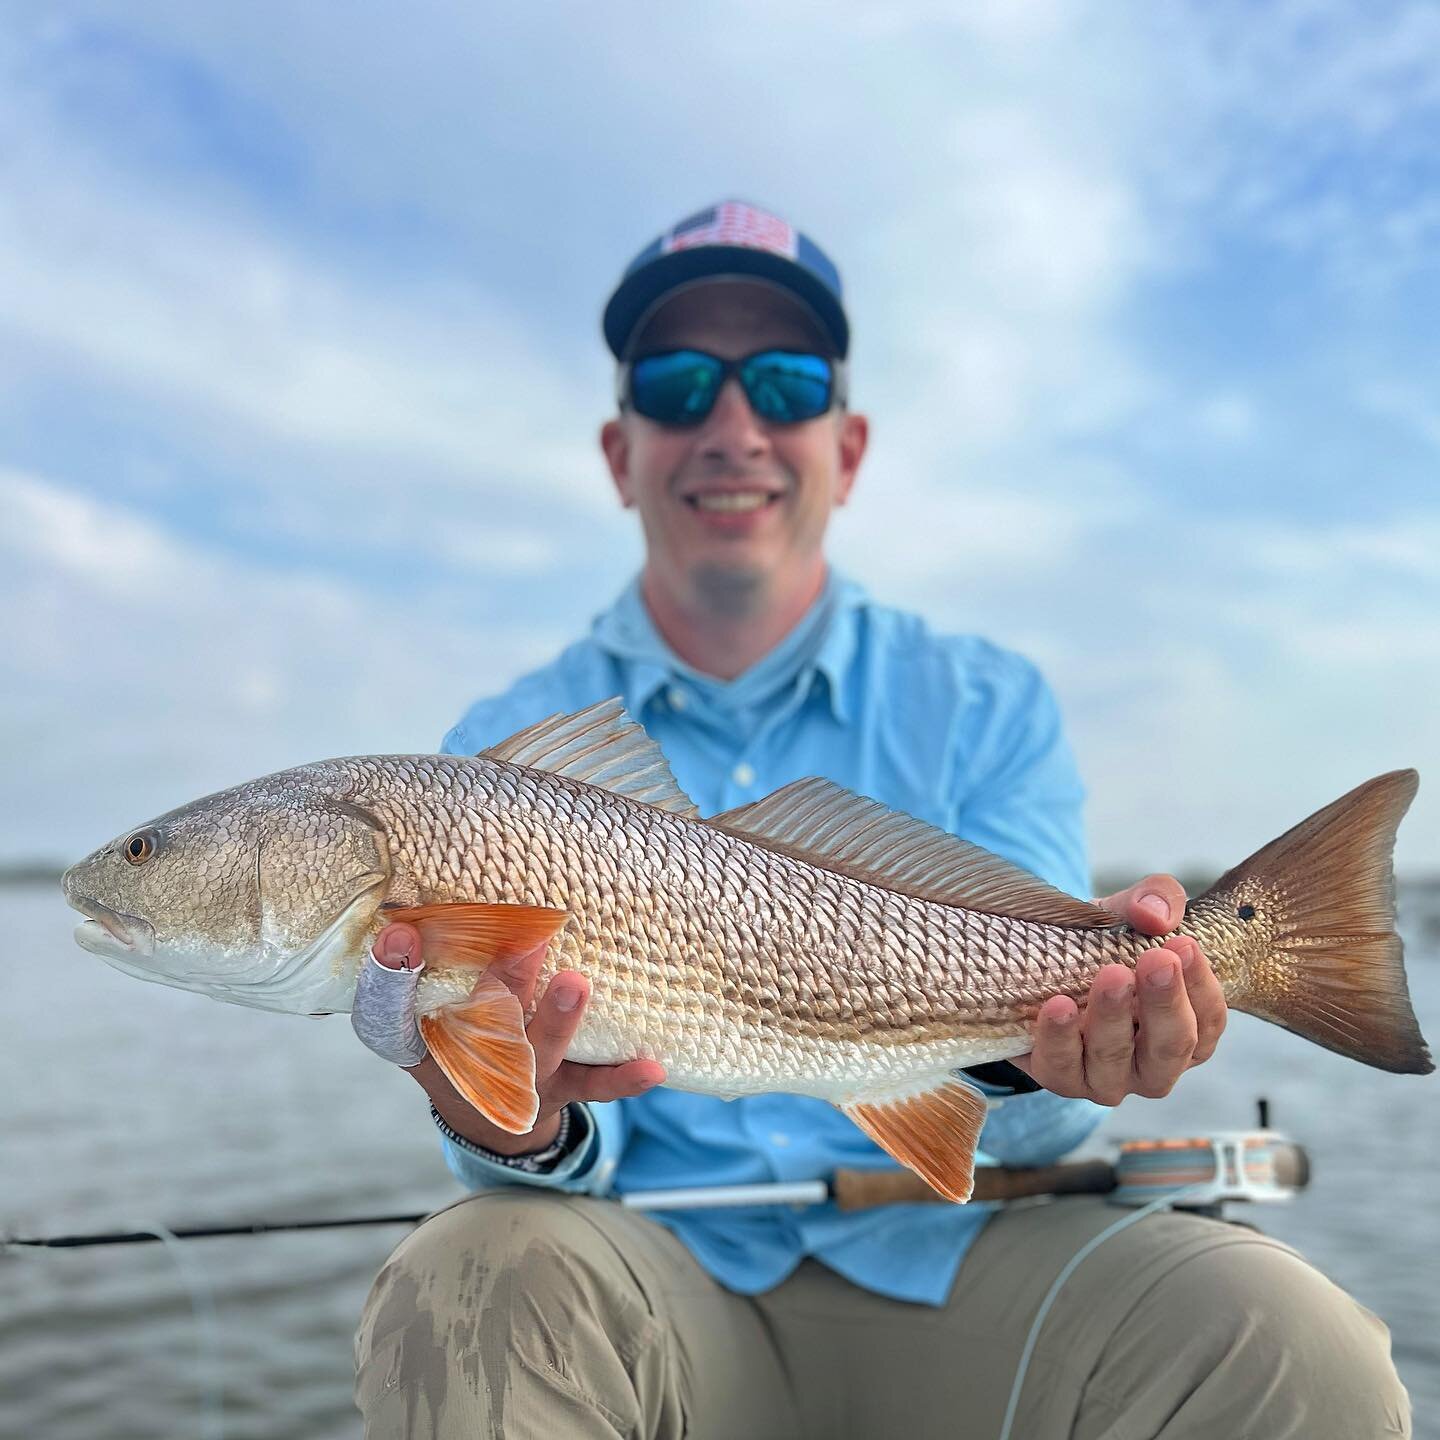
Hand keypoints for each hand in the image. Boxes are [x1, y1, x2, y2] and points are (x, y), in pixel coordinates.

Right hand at [362, 923, 665, 1154]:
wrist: (485, 1108)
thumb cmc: (453, 1033)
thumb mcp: (420, 1006)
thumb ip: (416, 962)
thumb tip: (408, 904)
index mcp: (425, 1036)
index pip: (391, 1010)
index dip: (391, 975)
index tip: (399, 935)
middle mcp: (472, 1058)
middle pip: (482, 1022)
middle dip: (503, 983)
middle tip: (523, 944)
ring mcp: (521, 1077)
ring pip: (540, 1050)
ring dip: (558, 1020)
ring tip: (576, 984)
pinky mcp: (563, 1088)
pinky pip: (594, 1086)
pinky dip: (623, 1078)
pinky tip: (652, 1066)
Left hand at [1011, 875, 1227, 1103]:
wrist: (1035, 964)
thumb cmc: (1099, 945)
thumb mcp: (1128, 913)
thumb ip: (1154, 900)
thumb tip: (1155, 912)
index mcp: (1184, 1030)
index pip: (1208, 1021)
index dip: (1200, 986)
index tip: (1184, 945)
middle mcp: (1151, 1065)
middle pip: (1171, 1048)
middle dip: (1165, 1003)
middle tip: (1157, 960)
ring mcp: (1106, 1078)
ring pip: (1116, 1061)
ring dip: (1114, 1018)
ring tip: (1111, 976)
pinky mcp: (1058, 1076)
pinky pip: (1061, 1067)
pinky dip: (1060, 1038)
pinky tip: (1059, 1006)